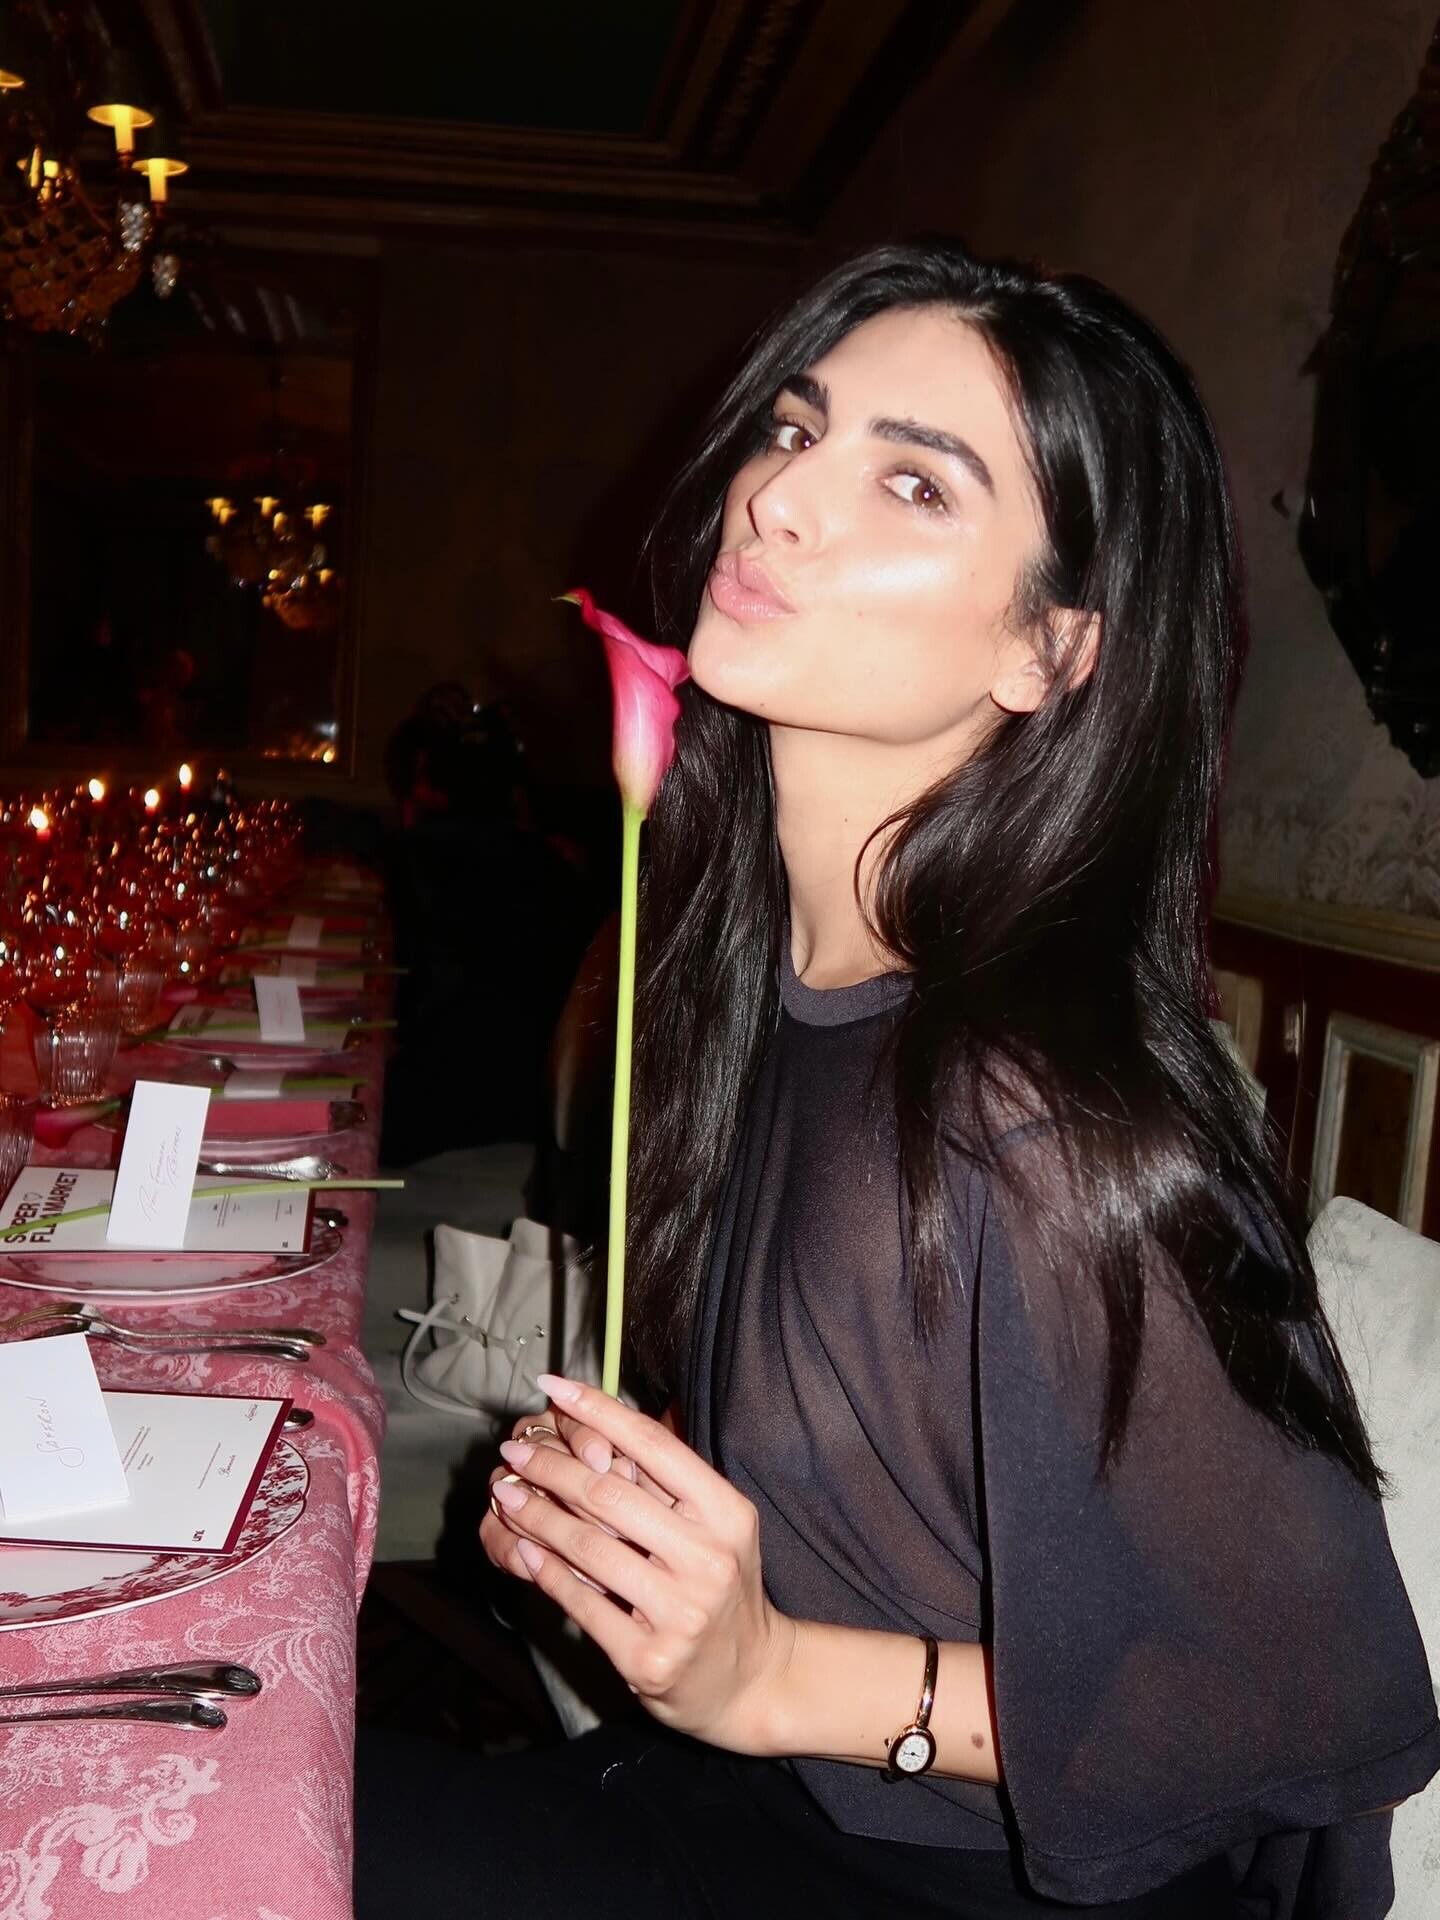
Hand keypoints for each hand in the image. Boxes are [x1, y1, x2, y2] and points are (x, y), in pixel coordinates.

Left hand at [481, 1373, 795, 1754]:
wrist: (749, 1678)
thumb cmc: (722, 1585)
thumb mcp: (717, 1525)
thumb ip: (670, 1481)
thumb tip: (603, 1419)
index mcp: (727, 1513)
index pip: (652, 1445)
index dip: (598, 1410)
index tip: (553, 1386)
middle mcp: (708, 1558)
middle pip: (610, 1494)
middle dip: (551, 1466)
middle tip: (513, 1451)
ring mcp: (680, 1612)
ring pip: (588, 1548)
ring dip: (537, 1517)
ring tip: (508, 1495)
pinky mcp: (649, 1658)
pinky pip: (582, 1603)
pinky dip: (547, 1573)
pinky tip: (525, 1550)